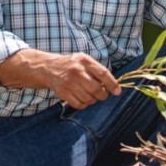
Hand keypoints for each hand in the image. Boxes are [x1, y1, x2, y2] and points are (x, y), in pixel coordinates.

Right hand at [0, 49, 120, 108]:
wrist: (48, 67)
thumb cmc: (71, 64)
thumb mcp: (84, 60)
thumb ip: (97, 70)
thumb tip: (113, 85)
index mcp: (85, 61)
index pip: (103, 74)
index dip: (112, 84)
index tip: (117, 92)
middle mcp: (77, 72)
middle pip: (97, 89)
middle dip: (103, 95)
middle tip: (103, 95)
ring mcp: (69, 83)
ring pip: (89, 99)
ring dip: (93, 100)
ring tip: (91, 96)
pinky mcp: (63, 93)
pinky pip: (79, 104)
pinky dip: (84, 105)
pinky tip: (83, 100)